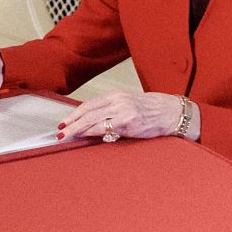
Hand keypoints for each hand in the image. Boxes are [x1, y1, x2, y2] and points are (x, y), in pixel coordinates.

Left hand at [55, 90, 184, 142]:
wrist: (172, 112)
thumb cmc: (151, 110)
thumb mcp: (128, 104)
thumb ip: (111, 111)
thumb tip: (92, 122)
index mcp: (116, 95)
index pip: (89, 104)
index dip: (74, 113)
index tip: (64, 122)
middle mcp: (118, 101)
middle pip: (88, 112)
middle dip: (72, 122)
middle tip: (60, 131)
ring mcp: (123, 111)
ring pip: (94, 119)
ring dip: (78, 128)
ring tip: (67, 135)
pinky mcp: (129, 122)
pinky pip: (107, 127)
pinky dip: (94, 132)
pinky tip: (85, 136)